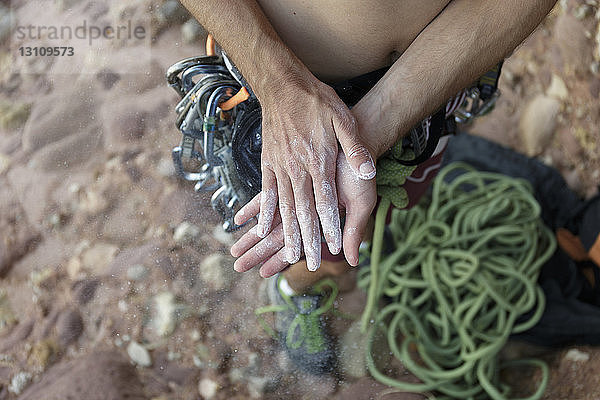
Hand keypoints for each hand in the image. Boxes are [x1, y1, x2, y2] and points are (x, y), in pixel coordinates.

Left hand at [231, 151, 376, 277]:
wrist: (356, 140)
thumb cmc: (358, 173)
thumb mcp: (362, 202)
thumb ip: (355, 230)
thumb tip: (352, 261)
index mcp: (321, 221)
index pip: (298, 244)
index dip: (281, 258)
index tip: (265, 272)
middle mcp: (307, 211)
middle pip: (279, 236)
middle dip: (259, 252)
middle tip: (239, 266)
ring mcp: (297, 196)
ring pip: (270, 221)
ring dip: (252, 236)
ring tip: (235, 250)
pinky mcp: (290, 177)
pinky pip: (267, 197)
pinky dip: (254, 209)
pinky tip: (239, 218)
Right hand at [255, 75, 375, 271]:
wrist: (284, 86)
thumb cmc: (318, 102)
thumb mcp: (344, 120)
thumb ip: (354, 148)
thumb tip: (368, 172)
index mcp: (319, 160)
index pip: (325, 202)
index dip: (329, 226)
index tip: (334, 248)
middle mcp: (298, 168)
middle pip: (303, 211)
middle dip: (307, 240)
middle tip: (311, 263)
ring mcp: (280, 167)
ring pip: (284, 207)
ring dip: (286, 233)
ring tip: (287, 256)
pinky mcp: (268, 163)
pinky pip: (266, 193)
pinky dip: (264, 213)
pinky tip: (261, 229)